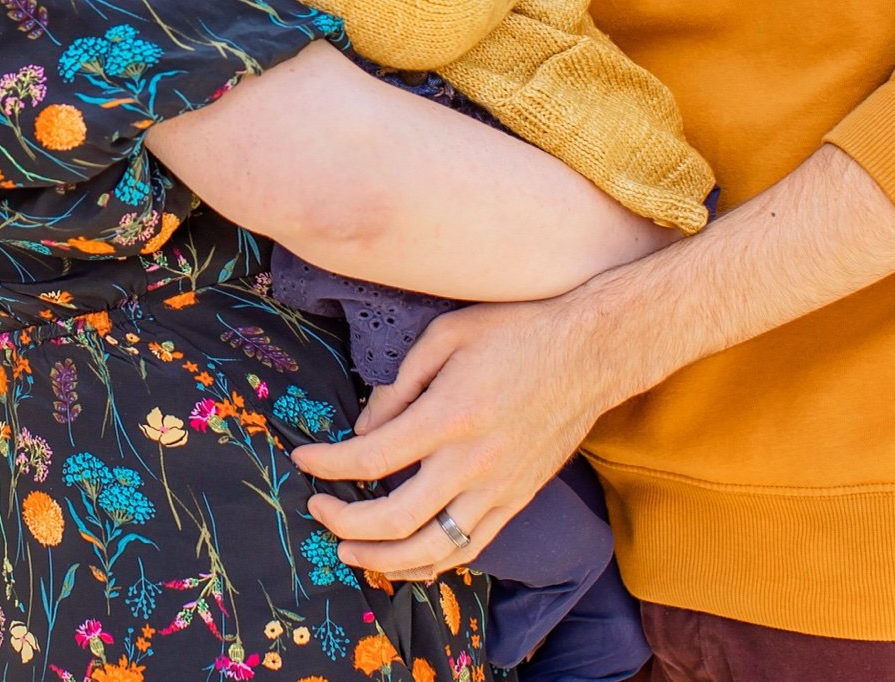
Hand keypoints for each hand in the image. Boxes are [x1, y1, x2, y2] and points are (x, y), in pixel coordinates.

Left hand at [288, 297, 622, 580]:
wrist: (592, 352)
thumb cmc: (517, 332)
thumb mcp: (447, 335)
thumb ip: (400, 384)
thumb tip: (364, 428)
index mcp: (449, 416)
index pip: (371, 458)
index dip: (328, 465)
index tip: (303, 460)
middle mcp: (473, 462)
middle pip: (395, 519)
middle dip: (345, 523)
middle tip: (317, 510)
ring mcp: (499, 489)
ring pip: (433, 551)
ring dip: (383, 560)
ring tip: (350, 552)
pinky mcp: (518, 500)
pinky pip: (470, 549)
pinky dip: (431, 563)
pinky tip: (404, 560)